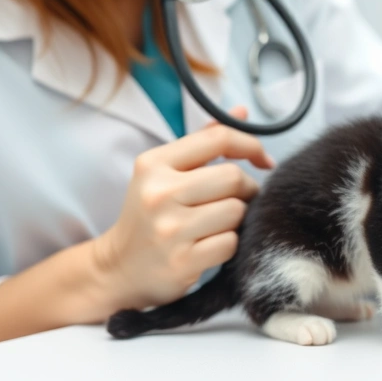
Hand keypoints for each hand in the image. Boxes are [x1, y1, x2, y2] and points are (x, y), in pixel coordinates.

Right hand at [94, 106, 274, 309]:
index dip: (251, 145)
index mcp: (154, 163)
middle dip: (246, 188)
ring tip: (219, 223)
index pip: (218, 138)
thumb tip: (242, 112)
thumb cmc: (150, 215)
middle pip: (233, 177)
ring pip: (236, 211)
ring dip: (237, 218)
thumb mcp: (165, 173)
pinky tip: (210, 245)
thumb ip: (204, 142)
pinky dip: (229, 244)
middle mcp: (158, 193)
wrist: (118, 269)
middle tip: (239, 199)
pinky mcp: (181, 262)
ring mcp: (169, 230)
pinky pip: (230, 243)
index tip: (263, 160)